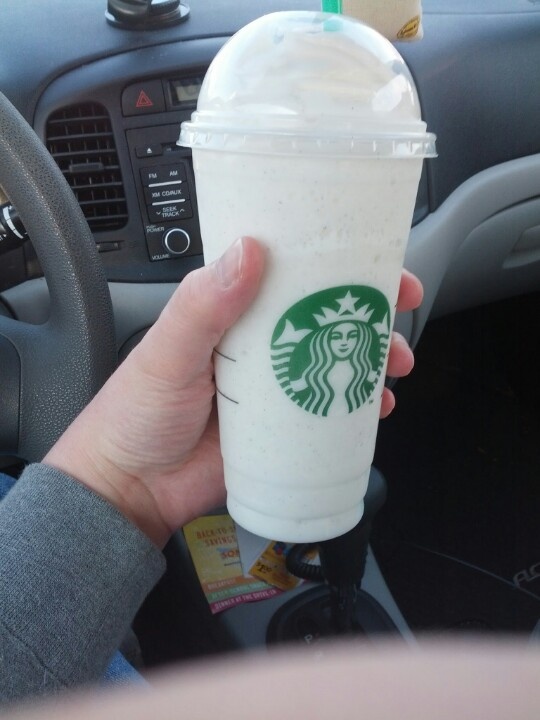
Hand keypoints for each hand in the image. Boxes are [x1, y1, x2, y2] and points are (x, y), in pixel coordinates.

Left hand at [44, 239, 421, 546]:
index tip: (373, 259)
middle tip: (399, 310)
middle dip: (369, 310)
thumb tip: (248, 251)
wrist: (132, 489)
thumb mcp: (166, 352)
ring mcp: (275, 387)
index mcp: (230, 313)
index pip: (288, 274)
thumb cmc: (137, 413)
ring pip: (337, 361)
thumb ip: (202, 304)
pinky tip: (378, 407)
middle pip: (325, 316)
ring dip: (373, 357)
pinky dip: (361, 407)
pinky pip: (332, 410)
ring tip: (394, 366)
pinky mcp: (285, 427)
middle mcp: (259, 344)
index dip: (332, 262)